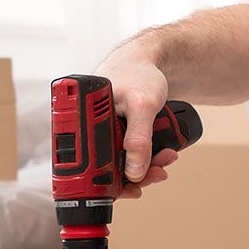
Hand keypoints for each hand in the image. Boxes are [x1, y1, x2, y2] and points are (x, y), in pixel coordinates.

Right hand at [95, 48, 177, 195]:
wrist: (149, 59)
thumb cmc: (139, 74)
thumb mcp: (143, 106)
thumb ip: (139, 140)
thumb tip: (134, 173)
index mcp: (82, 122)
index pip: (88, 165)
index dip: (110, 183)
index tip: (134, 189)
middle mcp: (89, 129)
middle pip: (107, 168)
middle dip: (137, 175)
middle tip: (159, 172)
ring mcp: (103, 131)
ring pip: (121, 163)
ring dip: (146, 167)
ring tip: (167, 159)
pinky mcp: (116, 132)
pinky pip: (129, 154)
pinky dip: (146, 158)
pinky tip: (162, 155)